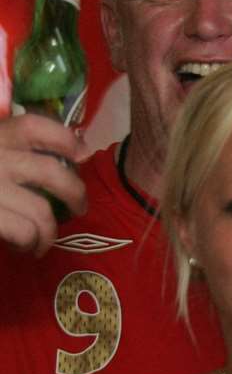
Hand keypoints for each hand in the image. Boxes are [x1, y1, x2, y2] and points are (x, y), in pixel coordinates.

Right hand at [0, 115, 87, 256]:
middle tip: (79, 208)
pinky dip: (31, 241)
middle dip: (75, 193)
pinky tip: (25, 247)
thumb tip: (70, 150)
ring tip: (43, 241)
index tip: (81, 154)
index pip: (35, 126)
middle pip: (52, 172)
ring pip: (42, 210)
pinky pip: (23, 230)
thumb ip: (6, 147)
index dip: (65, 139)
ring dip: (49, 231)